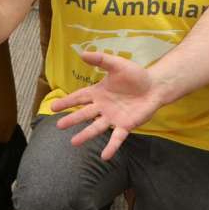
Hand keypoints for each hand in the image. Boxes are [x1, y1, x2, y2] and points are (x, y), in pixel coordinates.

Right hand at [48, 52, 165, 160]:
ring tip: (74, 142)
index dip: (67, 102)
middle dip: (72, 119)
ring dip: (86, 135)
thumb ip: (101, 59)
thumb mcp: (117, 64)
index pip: (79, 97)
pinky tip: (105, 156)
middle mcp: (103, 107)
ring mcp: (113, 117)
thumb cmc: (135, 75)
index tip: (53, 107)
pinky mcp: (126, 125)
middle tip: (59, 125)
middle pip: (85, 114)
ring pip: (97, 127)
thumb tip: (82, 53)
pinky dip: (111, 147)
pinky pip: (117, 137)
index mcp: (98, 93)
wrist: (155, 86)